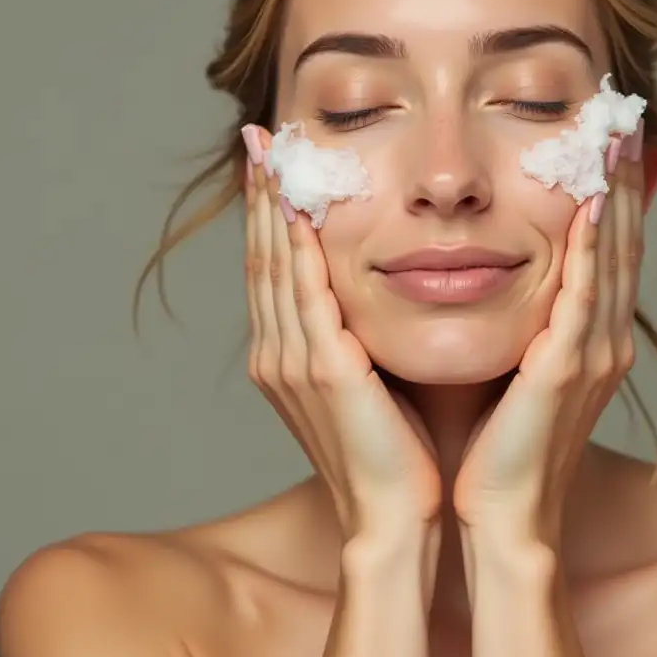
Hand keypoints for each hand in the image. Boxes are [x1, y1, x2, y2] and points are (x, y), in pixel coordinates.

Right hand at [241, 125, 441, 545]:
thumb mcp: (369, 379)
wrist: (398, 517)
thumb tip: (373, 291)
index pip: (275, 269)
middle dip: (259, 195)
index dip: (268, 215)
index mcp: (289, 355)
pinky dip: (296, 244)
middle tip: (257, 139)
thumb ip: (358, 333)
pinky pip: (306, 291)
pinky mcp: (324, 368)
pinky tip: (292, 203)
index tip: (270, 166)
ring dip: (270, 206)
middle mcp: (279, 352)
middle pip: (264, 256)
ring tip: (268, 153)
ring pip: (277, 265)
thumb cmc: (397, 451)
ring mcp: (294, 361)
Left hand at [453, 127, 645, 546]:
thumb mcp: (515, 365)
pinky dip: (591, 249)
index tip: (609, 140)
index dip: (614, 193)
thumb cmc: (498, 444)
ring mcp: (591, 354)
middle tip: (625, 117)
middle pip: (620, 242)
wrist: (502, 513)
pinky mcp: (566, 369)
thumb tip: (488, 267)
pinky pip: (584, 297)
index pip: (606, 250)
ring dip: (617, 196)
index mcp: (588, 338)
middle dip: (625, 179)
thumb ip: (520, 318)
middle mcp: (602, 339)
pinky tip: (592, 204)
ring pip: (610, 258)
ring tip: (618, 138)